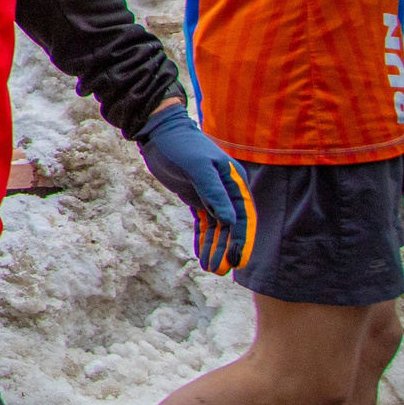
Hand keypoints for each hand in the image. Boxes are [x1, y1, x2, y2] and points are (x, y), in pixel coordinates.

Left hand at [135, 102, 256, 273]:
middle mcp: (226, 191)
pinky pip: (203, 223)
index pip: (243, 216)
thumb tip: (230, 220)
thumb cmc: (181, 145)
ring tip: (211, 268)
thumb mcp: (197, 166)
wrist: (159, 134)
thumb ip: (213, 191)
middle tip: (221, 270)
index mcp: (234, 181)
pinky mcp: (196, 198)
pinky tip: (202, 255)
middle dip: (227, 249)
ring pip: (217, 227)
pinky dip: (203, 238)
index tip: (239, 260)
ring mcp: (211, 196)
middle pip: (231, 226)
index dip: (242, 239)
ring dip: (214, 247)